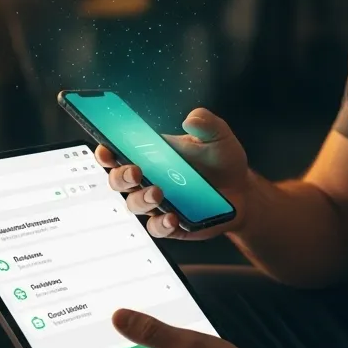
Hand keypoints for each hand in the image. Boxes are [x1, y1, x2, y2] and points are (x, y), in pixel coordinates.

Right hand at [100, 107, 250, 240]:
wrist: (242, 191)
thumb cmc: (222, 161)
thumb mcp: (217, 136)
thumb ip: (206, 122)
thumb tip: (191, 119)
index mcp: (150, 155)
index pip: (118, 153)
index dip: (105, 153)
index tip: (105, 150)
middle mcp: (148, 179)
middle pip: (118, 180)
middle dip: (120, 176)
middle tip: (135, 172)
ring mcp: (157, 203)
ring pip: (133, 204)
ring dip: (141, 199)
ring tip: (158, 193)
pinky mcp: (171, 224)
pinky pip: (156, 228)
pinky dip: (160, 224)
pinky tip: (172, 218)